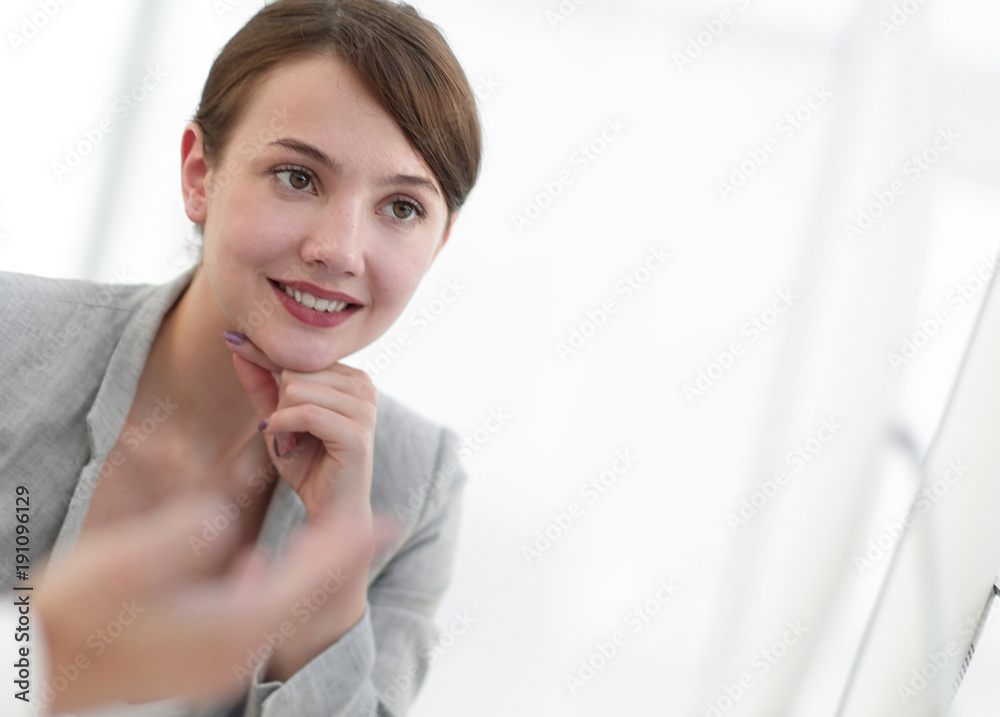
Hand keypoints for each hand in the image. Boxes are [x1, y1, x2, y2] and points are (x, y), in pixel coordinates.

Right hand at [34, 492, 379, 714]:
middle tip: (377, 524)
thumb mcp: (120, 569)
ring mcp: (216, 661)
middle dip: (340, 555)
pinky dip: (269, 587)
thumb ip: (179, 539)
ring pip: (281, 604)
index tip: (385, 520)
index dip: (347, 546)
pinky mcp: (195, 661)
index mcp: (229, 626)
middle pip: (304, 592)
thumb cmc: (74, 621)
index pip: (308, 579)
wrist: (37, 677)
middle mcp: (234, 648)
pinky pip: (250, 618)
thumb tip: (221, 516)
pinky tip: (257, 568)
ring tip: (330, 537)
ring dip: (308, 568)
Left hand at [222, 331, 382, 679]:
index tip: (232, 339)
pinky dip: (285, 427)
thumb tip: (236, 343)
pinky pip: (305, 413)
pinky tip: (285, 446)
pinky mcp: (356, 432)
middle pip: (297, 370)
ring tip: (291, 444)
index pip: (302, 354)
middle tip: (285, 435)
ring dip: (281, 419)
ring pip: (298, 389)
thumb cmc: (308, 467)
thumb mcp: (278, 419)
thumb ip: (262, 383)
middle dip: (278, 403)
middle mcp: (364, 386)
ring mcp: (365, 408)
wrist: (329, 513)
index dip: (265, 351)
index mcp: (352, 378)